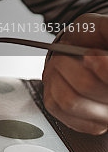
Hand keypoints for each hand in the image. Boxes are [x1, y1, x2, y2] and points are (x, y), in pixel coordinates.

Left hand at [42, 13, 107, 133]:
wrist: (82, 49)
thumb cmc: (95, 38)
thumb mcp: (103, 26)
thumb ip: (107, 29)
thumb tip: (103, 46)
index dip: (101, 67)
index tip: (90, 55)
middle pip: (86, 85)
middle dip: (68, 61)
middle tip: (69, 51)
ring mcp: (103, 118)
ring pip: (69, 99)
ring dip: (56, 74)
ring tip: (61, 64)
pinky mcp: (84, 125)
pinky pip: (55, 107)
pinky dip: (50, 86)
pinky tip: (59, 78)